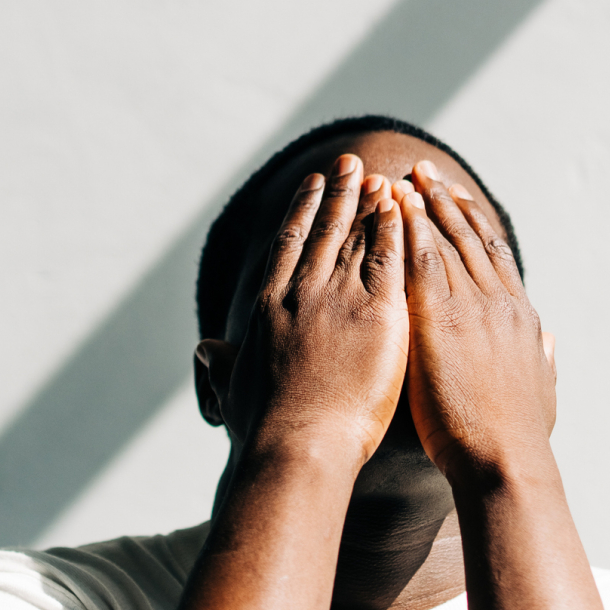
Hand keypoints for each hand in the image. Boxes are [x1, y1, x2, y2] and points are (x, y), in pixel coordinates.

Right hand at [198, 155, 407, 468]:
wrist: (298, 446)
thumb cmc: (263, 430)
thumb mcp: (232, 391)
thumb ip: (221, 365)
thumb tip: (206, 350)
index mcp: (269, 307)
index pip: (289, 245)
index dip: (303, 211)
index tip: (313, 186)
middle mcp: (302, 292)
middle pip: (324, 229)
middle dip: (338, 192)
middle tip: (350, 163)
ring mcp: (339, 299)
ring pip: (357, 236)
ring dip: (369, 202)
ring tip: (381, 176)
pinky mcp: (378, 314)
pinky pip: (390, 259)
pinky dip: (395, 228)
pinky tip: (403, 208)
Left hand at [393, 161, 556, 483]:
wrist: (504, 461)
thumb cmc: (518, 441)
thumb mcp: (542, 394)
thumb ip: (544, 361)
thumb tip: (549, 340)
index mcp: (522, 319)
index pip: (497, 258)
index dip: (476, 226)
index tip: (460, 202)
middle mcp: (500, 303)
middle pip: (471, 238)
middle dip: (446, 202)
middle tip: (425, 173)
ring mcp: (472, 307)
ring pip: (445, 240)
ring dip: (425, 204)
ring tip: (404, 176)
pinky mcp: (441, 319)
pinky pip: (422, 260)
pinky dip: (409, 228)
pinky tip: (394, 206)